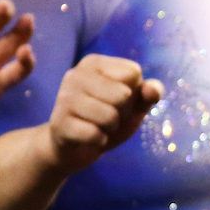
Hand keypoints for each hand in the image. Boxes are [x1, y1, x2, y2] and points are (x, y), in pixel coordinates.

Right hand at [44, 54, 162, 173]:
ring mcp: (63, 98)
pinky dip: (99, 141)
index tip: (118, 100)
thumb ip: (151, 92)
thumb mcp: (136, 103)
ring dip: (111, 128)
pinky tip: (89, 137)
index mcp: (94, 63)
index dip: (133, 92)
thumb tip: (151, 90)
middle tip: (108, 116)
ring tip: (98, 125)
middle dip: (123, 112)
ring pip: (109, 116)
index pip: (133, 73)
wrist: (78, 146)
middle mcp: (75, 75)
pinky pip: (95, 135)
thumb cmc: (110, 117)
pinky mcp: (58, 124)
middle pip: (123, 95)